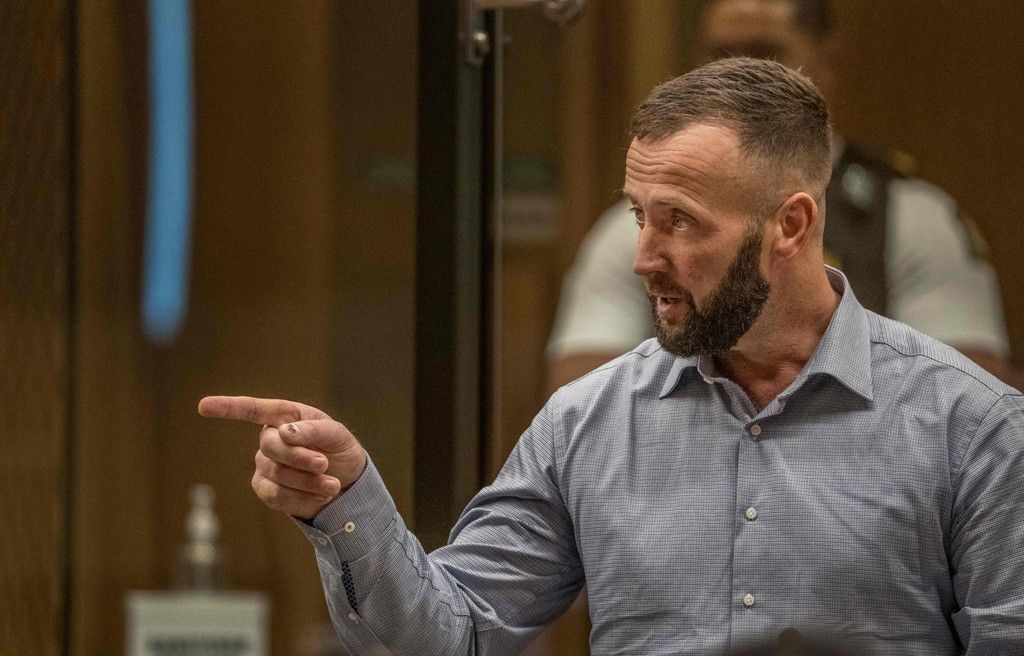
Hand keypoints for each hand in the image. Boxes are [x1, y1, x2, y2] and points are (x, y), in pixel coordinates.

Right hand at [198, 395, 366, 518]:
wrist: (348, 483)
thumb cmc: (341, 450)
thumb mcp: (338, 435)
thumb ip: (315, 430)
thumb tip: (284, 432)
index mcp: (286, 416)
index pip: (253, 410)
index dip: (228, 408)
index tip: (203, 406)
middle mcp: (271, 439)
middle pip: (271, 446)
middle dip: (299, 457)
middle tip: (324, 464)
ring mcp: (265, 465)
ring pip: (275, 474)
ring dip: (307, 481)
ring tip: (332, 484)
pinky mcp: (267, 490)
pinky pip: (276, 495)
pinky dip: (302, 497)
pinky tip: (321, 495)